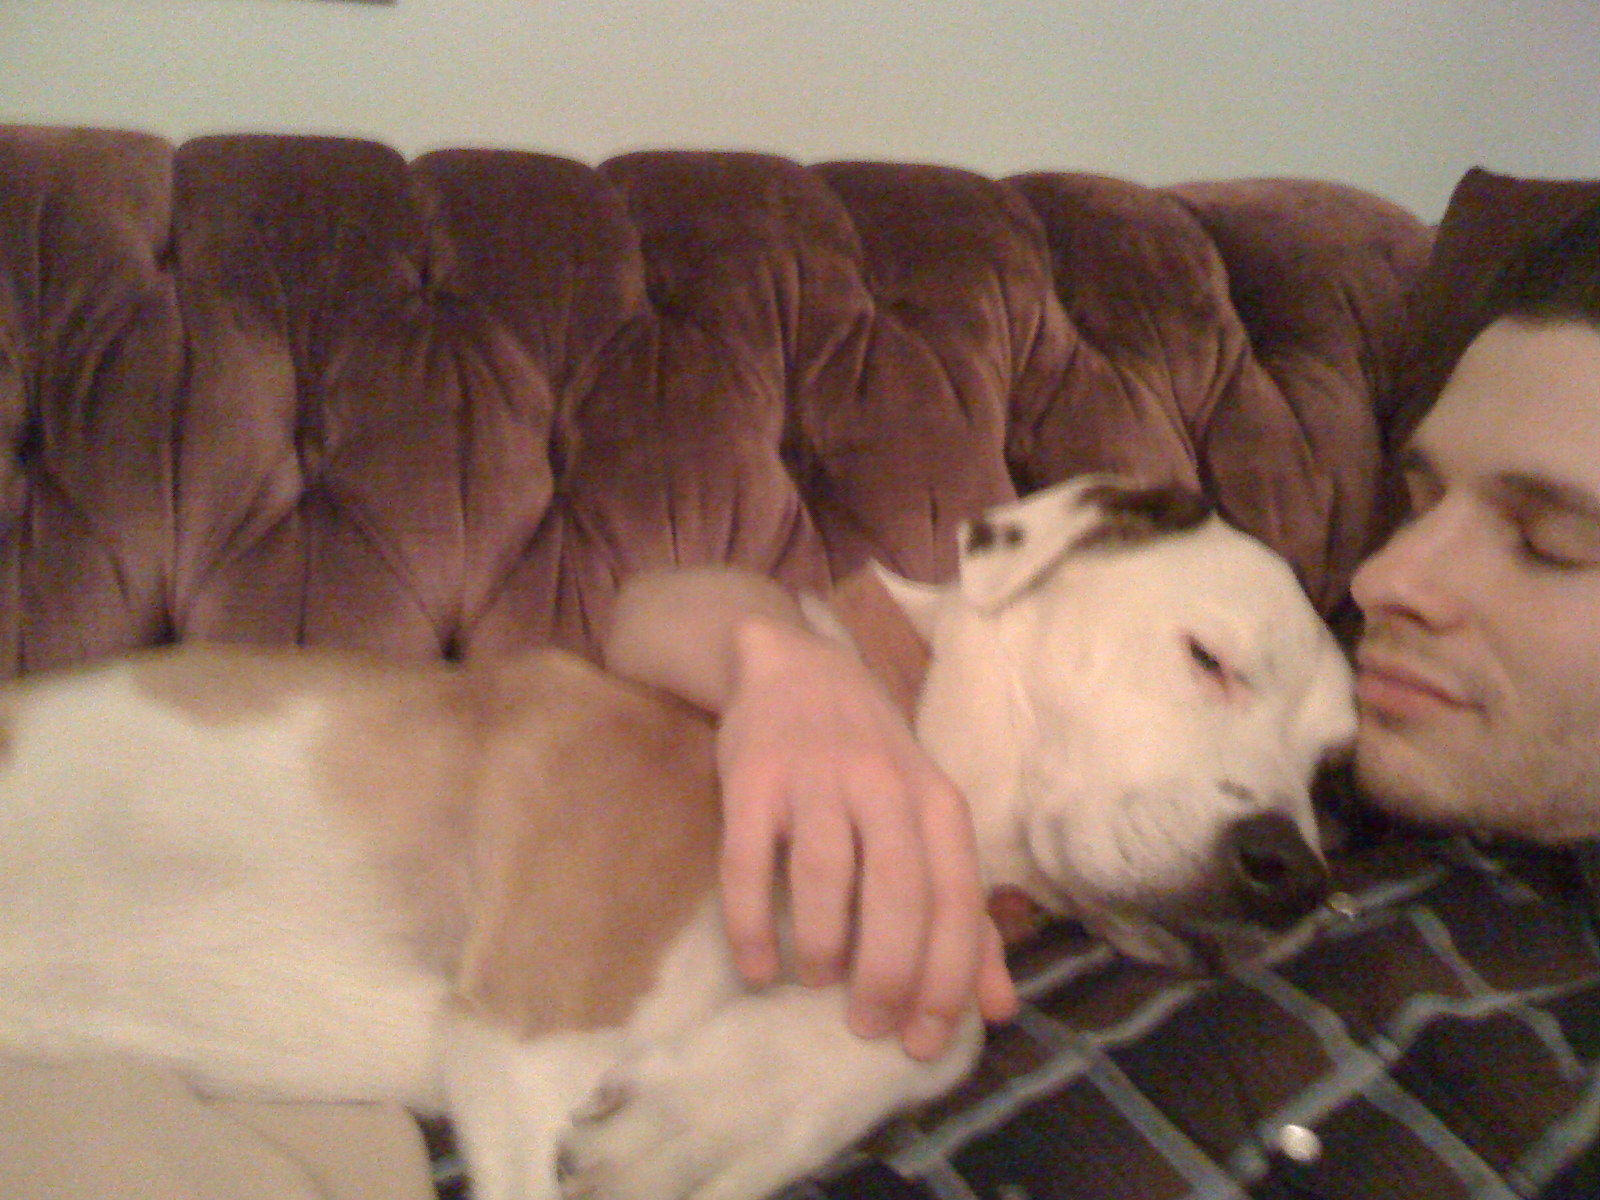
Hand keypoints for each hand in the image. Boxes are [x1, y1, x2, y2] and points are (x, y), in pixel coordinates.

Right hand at [717, 615, 1017, 1059]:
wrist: (795, 669)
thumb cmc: (874, 762)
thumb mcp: (931, 822)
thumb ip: (966, 914)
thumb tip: (997, 1008)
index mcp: (937, 802)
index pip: (956, 899)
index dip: (946, 978)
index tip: (924, 1041)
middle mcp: (883, 786)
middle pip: (898, 893)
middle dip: (888, 974)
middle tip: (869, 1026)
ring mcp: (814, 780)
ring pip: (825, 877)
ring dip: (824, 947)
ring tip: (818, 981)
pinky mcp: (753, 780)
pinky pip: (748, 864)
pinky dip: (752, 925)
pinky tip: (756, 967)